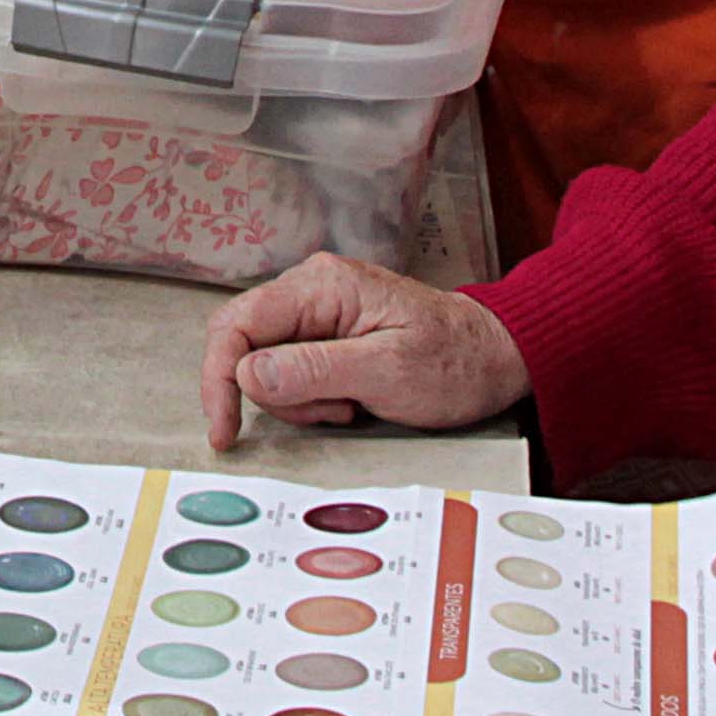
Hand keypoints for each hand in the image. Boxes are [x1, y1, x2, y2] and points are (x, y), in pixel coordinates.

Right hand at [202, 253, 526, 451]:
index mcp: (322, 286)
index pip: (237, 324)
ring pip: (266, 365)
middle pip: (245, 345)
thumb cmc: (455, 362)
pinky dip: (312, 396)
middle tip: (330, 412)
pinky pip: (291, 370)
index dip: (219, 379)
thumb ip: (313, 370)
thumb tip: (247, 374)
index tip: (225, 429)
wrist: (495, 358)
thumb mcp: (387, 373)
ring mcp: (317, 310)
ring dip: (301, 400)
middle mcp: (312, 289)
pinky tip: (352, 399)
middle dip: (276, 394)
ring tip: (353, 403)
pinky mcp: (325, 333)